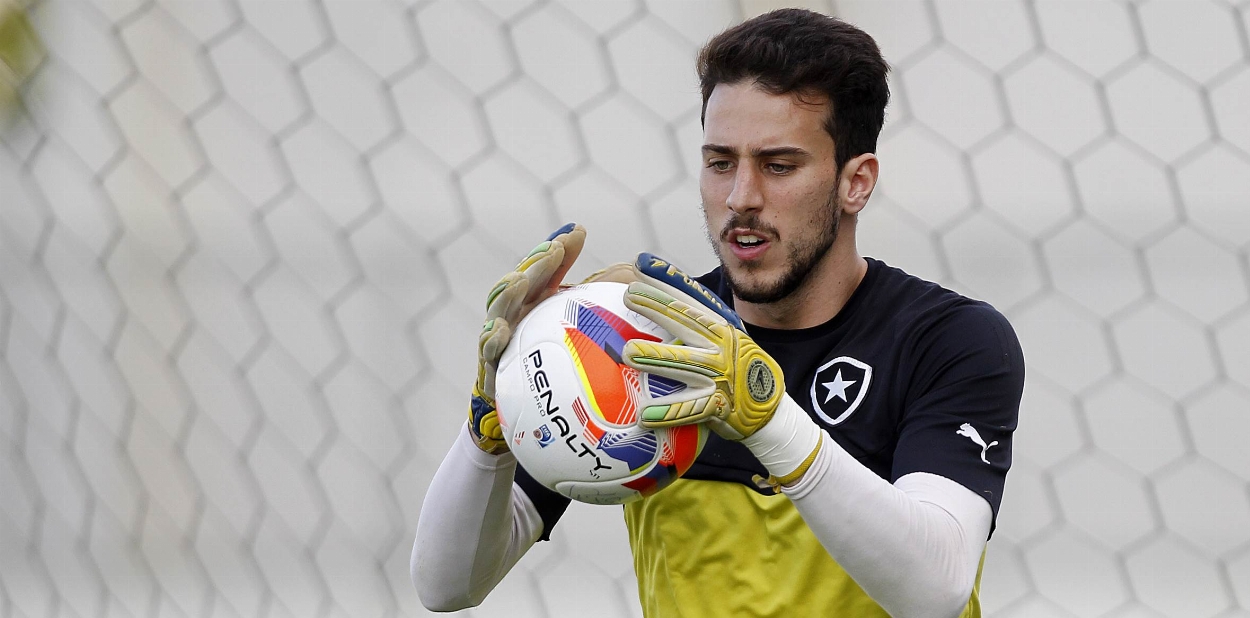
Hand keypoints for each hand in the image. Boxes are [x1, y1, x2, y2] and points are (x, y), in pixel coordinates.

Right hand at [468, 223, 586, 453]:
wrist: (529, 430)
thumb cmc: (560, 384)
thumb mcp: (584, 348)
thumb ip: (603, 318)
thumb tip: (641, 293)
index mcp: (538, 307)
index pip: (549, 272)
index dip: (561, 250)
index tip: (580, 232)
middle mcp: (516, 318)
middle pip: (523, 282)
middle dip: (536, 263)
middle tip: (554, 249)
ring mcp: (498, 340)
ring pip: (498, 309)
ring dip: (507, 292)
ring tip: (520, 280)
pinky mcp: (487, 369)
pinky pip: (487, 353)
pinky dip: (491, 340)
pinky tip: (499, 332)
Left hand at [621, 253, 784, 440]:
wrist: (771, 409)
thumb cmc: (736, 368)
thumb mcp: (724, 339)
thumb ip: (694, 323)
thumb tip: (657, 304)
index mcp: (719, 327)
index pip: (690, 298)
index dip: (667, 280)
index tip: (641, 263)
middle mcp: (721, 346)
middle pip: (687, 321)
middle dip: (658, 306)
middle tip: (630, 295)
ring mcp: (721, 374)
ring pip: (686, 363)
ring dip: (657, 356)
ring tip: (628, 352)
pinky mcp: (720, 405)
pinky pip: (690, 409)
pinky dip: (667, 413)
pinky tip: (642, 416)